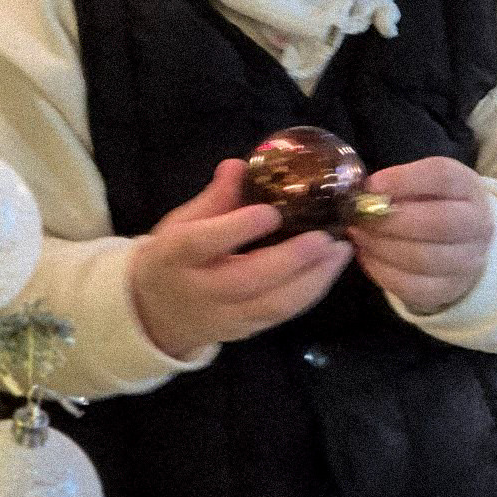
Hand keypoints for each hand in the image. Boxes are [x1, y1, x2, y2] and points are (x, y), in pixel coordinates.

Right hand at [130, 158, 352, 359]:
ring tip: (340, 250)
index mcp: (174, 256)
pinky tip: (329, 269)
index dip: (236, 229)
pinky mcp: (245, 331)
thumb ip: (213, 198)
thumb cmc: (173, 257)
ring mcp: (224, 317)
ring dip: (312, 279)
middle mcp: (199, 290)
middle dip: (291, 259)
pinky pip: (280, 315)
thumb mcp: (180, 222)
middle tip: (325, 236)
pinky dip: (309, 292)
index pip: (202, 243)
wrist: (156, 314)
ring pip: (271, 305)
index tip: (271, 212)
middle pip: (246, 280)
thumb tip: (240, 165)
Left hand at [347, 157, 494, 314]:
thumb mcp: (422, 182)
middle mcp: (477, 224)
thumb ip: (398, 183)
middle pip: (437, 222)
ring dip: (381, 247)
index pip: (442, 176)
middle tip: (359, 217)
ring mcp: (469, 262)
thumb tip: (366, 193)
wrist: (463, 240)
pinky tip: (367, 256)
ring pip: (423, 259)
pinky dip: (383, 272)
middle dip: (389, 220)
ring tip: (358, 235)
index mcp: (467, 186)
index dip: (403, 180)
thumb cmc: (433, 202)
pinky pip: (414, 288)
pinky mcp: (451, 290)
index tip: (371, 186)